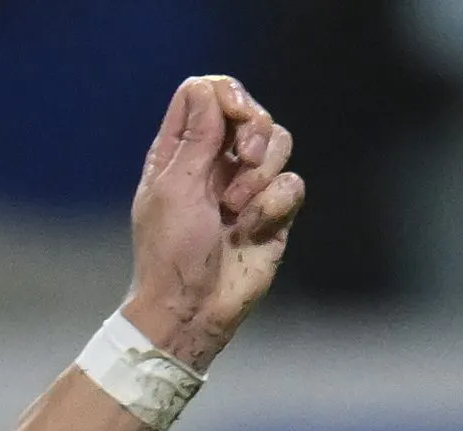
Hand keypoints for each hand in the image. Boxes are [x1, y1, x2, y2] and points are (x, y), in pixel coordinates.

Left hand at [124, 73, 304, 367]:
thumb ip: (196, 137)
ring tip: (237, 207)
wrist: (192, 309)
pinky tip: (251, 229)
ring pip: (279, 144)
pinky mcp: (273, 213)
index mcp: (181, 150)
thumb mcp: (175, 187)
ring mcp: (247, 186)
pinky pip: (293, 184)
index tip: (234, 114)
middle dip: (255, 129)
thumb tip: (209, 90)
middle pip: (251, 112)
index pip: (206, 93)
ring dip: (261, 172)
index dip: (226, 95)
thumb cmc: (170, 253)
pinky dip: (275, 203)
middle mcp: (215, 162)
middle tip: (245, 156)